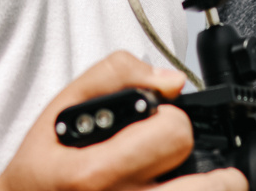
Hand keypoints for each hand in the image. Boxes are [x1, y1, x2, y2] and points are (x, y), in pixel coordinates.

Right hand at [0, 52, 247, 190]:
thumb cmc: (44, 163)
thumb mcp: (63, 106)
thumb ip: (115, 75)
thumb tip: (171, 80)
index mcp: (95, 173)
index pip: (173, 134)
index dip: (172, 119)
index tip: (158, 122)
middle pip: (208, 186)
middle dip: (202, 162)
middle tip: (179, 157)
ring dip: (211, 187)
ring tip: (196, 179)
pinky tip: (175, 185)